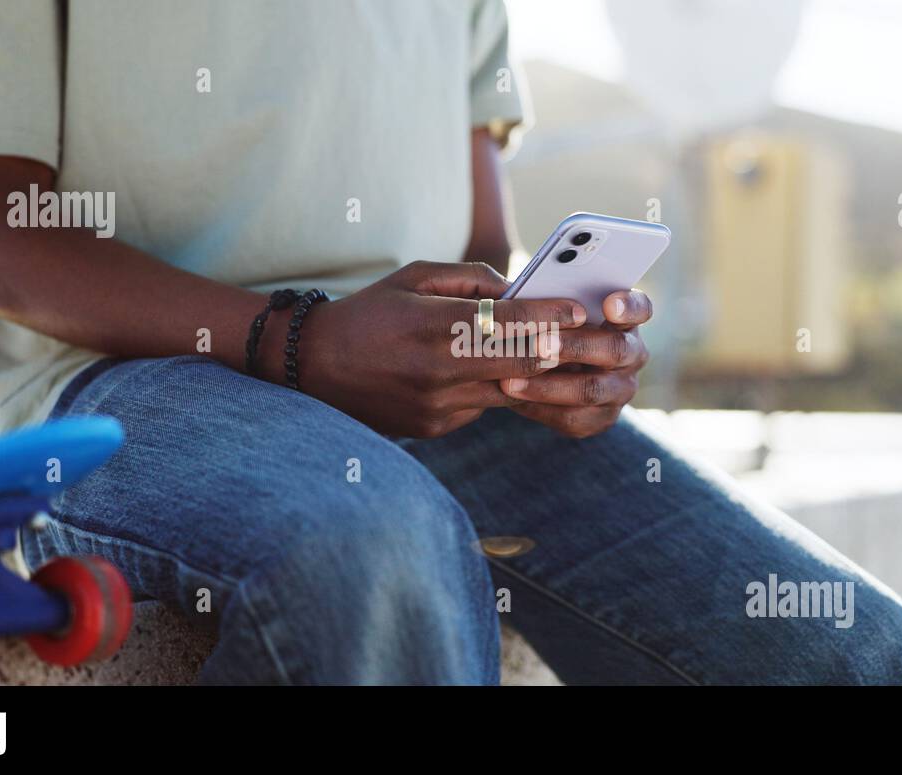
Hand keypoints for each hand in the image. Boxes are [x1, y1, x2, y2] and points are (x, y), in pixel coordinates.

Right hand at [269, 261, 585, 437]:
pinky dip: (494, 389)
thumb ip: (471, 280)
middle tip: (588, 339)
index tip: (578, 311)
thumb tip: (520, 290)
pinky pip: (482, 406)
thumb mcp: (414, 278)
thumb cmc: (370, 312)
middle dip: (559, 351)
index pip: (507, 323)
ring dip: (534, 375)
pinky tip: (494, 376)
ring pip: (507, 391)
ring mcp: (438, 406)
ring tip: (558, 356)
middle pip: (520, 365)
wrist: (313, 367)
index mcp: (432, 326)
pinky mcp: (436, 427)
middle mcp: (438, 371)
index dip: (548, 318)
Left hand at [499, 289, 651, 437]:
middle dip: (576, 347)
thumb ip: (547, 303)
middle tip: (539, 344)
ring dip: (549, 386)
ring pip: (592, 390)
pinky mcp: (602, 418)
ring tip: (510, 382)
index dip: (628, 307)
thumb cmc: (548, 327)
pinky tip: (513, 400)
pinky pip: (574, 418)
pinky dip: (541, 408)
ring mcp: (620, 389)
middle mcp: (631, 354)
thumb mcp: (551, 311)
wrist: (546, 371)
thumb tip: (518, 296)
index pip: (640, 309)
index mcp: (625, 319)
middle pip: (615, 349)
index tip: (609, 305)